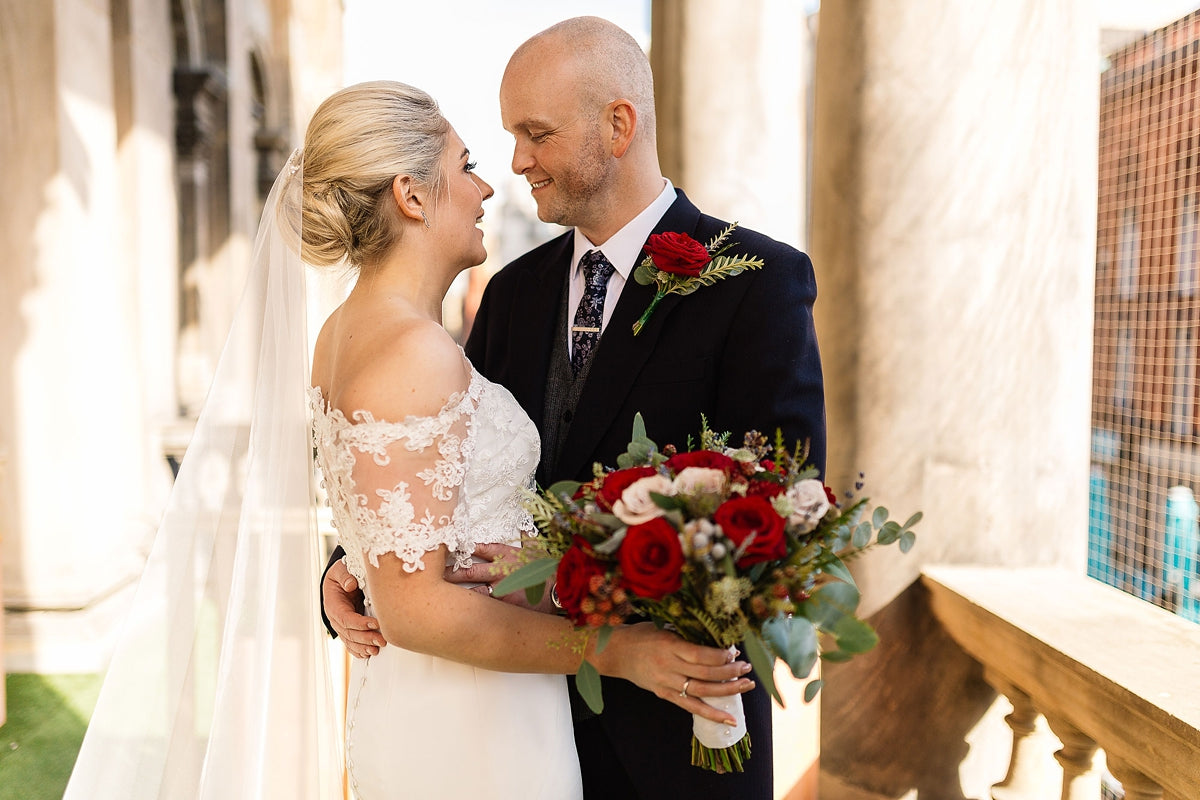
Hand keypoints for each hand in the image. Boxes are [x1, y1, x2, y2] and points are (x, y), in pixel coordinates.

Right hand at [323, 560, 384, 657]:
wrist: (339, 581)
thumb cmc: (341, 575)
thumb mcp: (340, 570)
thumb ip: (344, 575)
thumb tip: (350, 584)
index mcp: (333, 605)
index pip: (345, 618)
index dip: (360, 623)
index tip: (375, 623)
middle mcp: (335, 618)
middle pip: (349, 633)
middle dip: (366, 638)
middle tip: (382, 640)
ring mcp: (341, 626)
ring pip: (351, 641)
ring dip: (364, 647)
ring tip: (377, 649)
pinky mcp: (348, 629)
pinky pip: (352, 644)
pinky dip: (360, 650)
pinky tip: (369, 653)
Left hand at [444, 542, 555, 611]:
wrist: (560, 592)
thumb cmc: (548, 571)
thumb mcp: (539, 550)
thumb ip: (527, 538)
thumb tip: (523, 527)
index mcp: (508, 555)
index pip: (481, 548)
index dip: (464, 547)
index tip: (450, 546)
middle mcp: (501, 571)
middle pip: (469, 571)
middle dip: (451, 573)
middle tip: (436, 574)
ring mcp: (502, 590)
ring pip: (474, 592)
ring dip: (458, 594)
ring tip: (440, 596)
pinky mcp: (504, 607)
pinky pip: (485, 608)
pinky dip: (473, 610)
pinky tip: (459, 613)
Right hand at [599, 622, 754, 724]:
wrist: (615, 653)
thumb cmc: (640, 635)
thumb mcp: (662, 627)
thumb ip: (686, 634)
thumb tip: (716, 639)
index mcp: (669, 645)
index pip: (700, 654)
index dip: (721, 656)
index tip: (735, 652)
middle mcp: (669, 666)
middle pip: (706, 673)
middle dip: (730, 671)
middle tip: (747, 668)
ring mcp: (667, 683)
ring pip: (702, 691)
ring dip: (728, 690)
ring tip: (747, 685)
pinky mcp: (665, 695)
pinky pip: (692, 707)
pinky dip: (712, 714)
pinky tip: (729, 719)